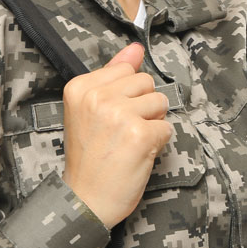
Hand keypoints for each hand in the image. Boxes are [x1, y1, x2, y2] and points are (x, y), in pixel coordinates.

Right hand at [60, 42, 172, 227]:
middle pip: (146, 82)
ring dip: (153, 123)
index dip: (126, 95)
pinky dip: (158, 143)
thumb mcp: (90, 110)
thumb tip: (136, 48)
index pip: (126, 70)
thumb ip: (113, 74)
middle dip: (143, 106)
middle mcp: (97, 97)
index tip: (109, 118)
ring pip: (160, 102)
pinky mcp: (140, 134)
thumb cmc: (89, 157)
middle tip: (122, 132)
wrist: (85, 200)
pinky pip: (166, 127)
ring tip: (130, 143)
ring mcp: (119, 115)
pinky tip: (138, 155)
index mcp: (80, 87)